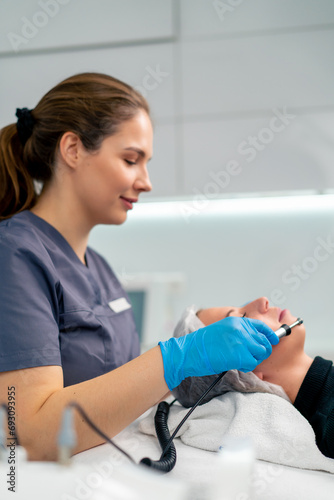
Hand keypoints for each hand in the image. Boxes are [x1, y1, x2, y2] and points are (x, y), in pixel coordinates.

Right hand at [159, 316, 278, 389]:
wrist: (191, 351)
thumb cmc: (203, 344)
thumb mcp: (222, 330)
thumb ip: (238, 332)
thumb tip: (254, 341)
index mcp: (236, 322)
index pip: (261, 326)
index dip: (269, 334)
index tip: (273, 340)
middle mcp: (241, 329)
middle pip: (264, 341)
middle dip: (261, 351)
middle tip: (251, 356)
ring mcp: (242, 341)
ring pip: (261, 353)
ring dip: (253, 359)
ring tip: (240, 360)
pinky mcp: (240, 355)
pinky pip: (252, 363)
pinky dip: (246, 366)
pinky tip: (236, 364)